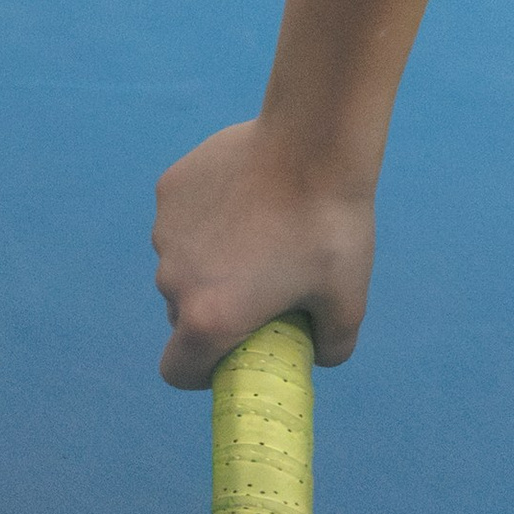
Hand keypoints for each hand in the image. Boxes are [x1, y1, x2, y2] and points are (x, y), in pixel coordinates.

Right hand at [153, 118, 375, 386]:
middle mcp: (174, 280)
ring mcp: (166, 232)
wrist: (314, 141)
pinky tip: (249, 195)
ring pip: (183, 263)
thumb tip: (321, 356)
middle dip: (215, 310)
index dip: (203, 372)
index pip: (177, 371)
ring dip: (212, 261)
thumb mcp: (348, 300)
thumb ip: (332, 344)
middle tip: (265, 285)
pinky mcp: (169, 190)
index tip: (233, 353)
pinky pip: (184, 219)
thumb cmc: (331, 227)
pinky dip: (208, 218)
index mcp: (209, 319)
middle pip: (183, 315)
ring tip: (265, 231)